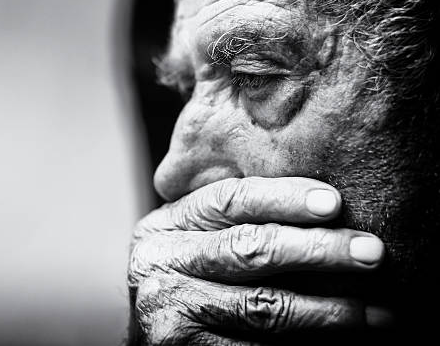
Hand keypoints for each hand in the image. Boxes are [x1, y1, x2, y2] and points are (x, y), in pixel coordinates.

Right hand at [128, 177, 390, 344]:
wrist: (154, 330)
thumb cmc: (190, 277)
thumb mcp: (195, 238)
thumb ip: (230, 220)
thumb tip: (319, 203)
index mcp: (165, 224)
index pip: (228, 200)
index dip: (283, 198)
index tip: (334, 202)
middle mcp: (159, 263)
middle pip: (248, 248)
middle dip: (317, 250)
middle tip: (370, 252)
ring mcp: (169, 310)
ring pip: (262, 305)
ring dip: (327, 308)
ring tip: (375, 309)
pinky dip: (306, 343)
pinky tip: (341, 338)